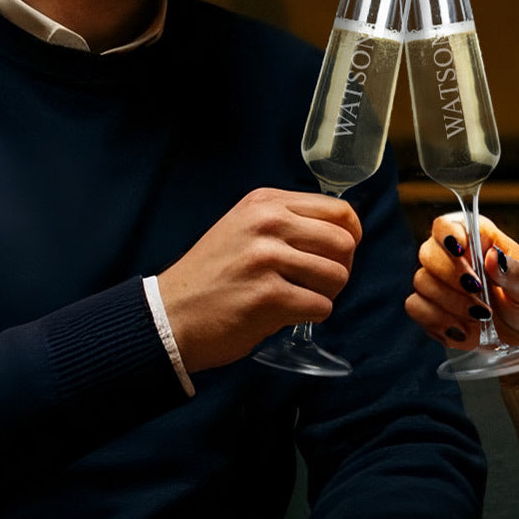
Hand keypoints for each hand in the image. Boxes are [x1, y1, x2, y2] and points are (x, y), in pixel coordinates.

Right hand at [158, 188, 360, 371]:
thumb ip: (288, 222)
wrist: (168, 315)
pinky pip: (321, 306)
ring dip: (326, 295)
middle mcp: (266, 223)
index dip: (349, 236)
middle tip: (318, 283)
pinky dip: (312, 316)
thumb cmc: (213, 276)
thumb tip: (344, 234)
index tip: (338, 255)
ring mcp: (266, 258)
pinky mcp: (267, 297)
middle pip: (344, 242)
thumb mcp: (245, 228)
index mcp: (265, 202)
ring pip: (337, 276)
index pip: (338, 210)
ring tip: (300, 298)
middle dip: (341, 268)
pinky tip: (286, 315)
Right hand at [405, 213, 518, 379]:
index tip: (462, 252)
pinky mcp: (435, 310)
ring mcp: (442, 285)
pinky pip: (416, 307)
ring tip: (480, 317)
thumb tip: (494, 258)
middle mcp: (455, 258)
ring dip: (450, 302)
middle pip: (428, 252)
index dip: (448, 235)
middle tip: (478, 292)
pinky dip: (437, 320)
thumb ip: (514, 272)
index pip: (446, 224)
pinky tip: (462, 329)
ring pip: (421, 282)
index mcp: (479, 239)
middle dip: (451, 276)